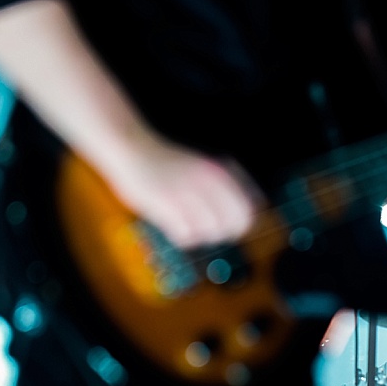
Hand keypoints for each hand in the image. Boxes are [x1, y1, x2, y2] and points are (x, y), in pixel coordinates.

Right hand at [106, 134, 262, 248]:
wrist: (132, 148)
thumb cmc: (169, 161)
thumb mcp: (204, 165)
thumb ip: (227, 184)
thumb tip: (254, 207)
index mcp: (218, 173)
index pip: (247, 210)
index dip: (241, 222)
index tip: (231, 225)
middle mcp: (206, 184)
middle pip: (232, 227)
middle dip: (223, 231)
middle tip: (208, 227)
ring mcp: (186, 195)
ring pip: (210, 234)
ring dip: (201, 234)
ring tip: (188, 223)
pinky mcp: (164, 206)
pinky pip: (187, 237)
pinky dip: (183, 236)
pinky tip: (175, 226)